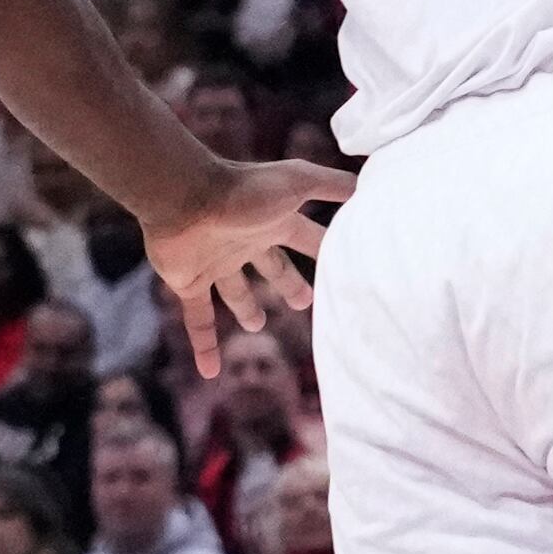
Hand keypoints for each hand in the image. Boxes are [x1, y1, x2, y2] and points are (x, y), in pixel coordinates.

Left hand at [145, 153, 355, 377]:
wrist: (184, 197)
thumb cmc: (245, 187)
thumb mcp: (299, 181)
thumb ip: (332, 184)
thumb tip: (367, 185)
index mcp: (273, 221)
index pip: (306, 238)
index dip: (324, 250)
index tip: (344, 266)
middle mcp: (246, 241)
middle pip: (273, 268)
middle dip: (289, 283)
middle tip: (306, 302)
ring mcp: (216, 263)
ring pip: (235, 292)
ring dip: (246, 309)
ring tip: (256, 325)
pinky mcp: (189, 283)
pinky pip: (198, 320)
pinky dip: (204, 346)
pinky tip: (210, 372)